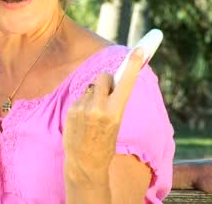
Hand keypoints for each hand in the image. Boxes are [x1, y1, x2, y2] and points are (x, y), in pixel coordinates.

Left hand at [63, 48, 144, 178]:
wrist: (85, 163)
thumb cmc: (105, 143)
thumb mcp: (116, 122)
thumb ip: (114, 102)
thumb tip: (110, 82)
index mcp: (115, 112)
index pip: (125, 83)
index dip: (133, 65)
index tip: (140, 49)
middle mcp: (98, 107)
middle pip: (104, 77)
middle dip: (107, 81)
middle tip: (108, 93)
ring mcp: (83, 108)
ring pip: (92, 88)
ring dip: (94, 94)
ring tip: (94, 115)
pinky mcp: (71, 109)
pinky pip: (81, 97)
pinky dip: (84, 103)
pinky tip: (83, 119)